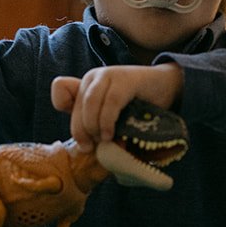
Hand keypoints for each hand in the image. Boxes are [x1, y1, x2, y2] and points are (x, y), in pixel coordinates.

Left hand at [51, 64, 182, 151]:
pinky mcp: (125, 78)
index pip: (60, 90)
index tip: (81, 129)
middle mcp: (92, 77)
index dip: (64, 110)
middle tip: (92, 147)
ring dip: (94, 127)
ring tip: (105, 140)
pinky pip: (111, 102)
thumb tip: (82, 151)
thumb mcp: (110, 115)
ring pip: (90, 103)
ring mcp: (108, 75)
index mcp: (85, 85)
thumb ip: (95, 125)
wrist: (165, 86)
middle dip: (82, 131)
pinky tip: (112, 133)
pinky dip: (108, 121)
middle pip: (76, 106)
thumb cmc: (136, 105)